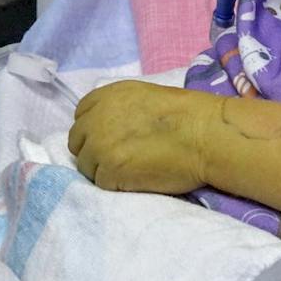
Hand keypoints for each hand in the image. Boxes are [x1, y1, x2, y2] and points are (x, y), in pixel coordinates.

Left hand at [69, 81, 218, 192]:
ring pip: (86, 166)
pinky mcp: (109, 171)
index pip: (81, 115)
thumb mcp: (144, 96)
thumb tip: (111, 125)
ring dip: (103, 170)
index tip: (108, 139)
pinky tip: (134, 180)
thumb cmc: (186, 114)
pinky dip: (115, 185)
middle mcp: (97, 118)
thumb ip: (119, 108)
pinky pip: (101, 183)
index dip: (93, 129)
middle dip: (93, 151)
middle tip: (117, 159)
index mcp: (107, 96)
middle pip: (77, 142)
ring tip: (129, 171)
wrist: (203, 134)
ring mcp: (100, 146)